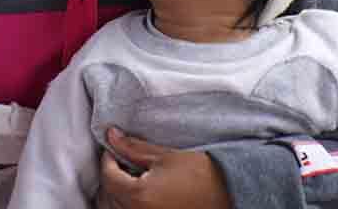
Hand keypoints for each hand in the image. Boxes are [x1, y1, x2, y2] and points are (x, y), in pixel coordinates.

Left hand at [97, 128, 231, 208]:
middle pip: (109, 196)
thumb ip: (133, 147)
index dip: (108, 159)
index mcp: (139, 196)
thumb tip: (112, 135)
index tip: (114, 149)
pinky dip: (127, 203)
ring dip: (117, 192)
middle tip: (120, 160)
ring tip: (129, 176)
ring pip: (116, 208)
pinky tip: (139, 191)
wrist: (229, 192)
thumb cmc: (200, 174)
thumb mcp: (165, 156)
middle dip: (111, 176)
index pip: (108, 177)